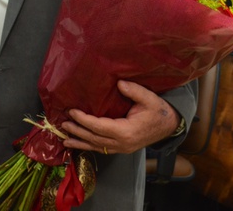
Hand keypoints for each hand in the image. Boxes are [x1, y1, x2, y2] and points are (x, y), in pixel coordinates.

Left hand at [60, 80, 180, 154]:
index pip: (99, 127)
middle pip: (95, 138)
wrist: (169, 125)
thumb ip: (134, 91)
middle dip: (77, 131)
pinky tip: (78, 144)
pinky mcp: (122, 148)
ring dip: (80, 142)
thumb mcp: (149, 98)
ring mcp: (122, 148)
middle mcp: (123, 143)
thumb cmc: (158, 111)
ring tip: (64, 139)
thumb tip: (119, 83)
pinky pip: (102, 149)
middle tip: (63, 123)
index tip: (72, 112)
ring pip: (97, 146)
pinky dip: (89, 146)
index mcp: (126, 131)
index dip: (84, 120)